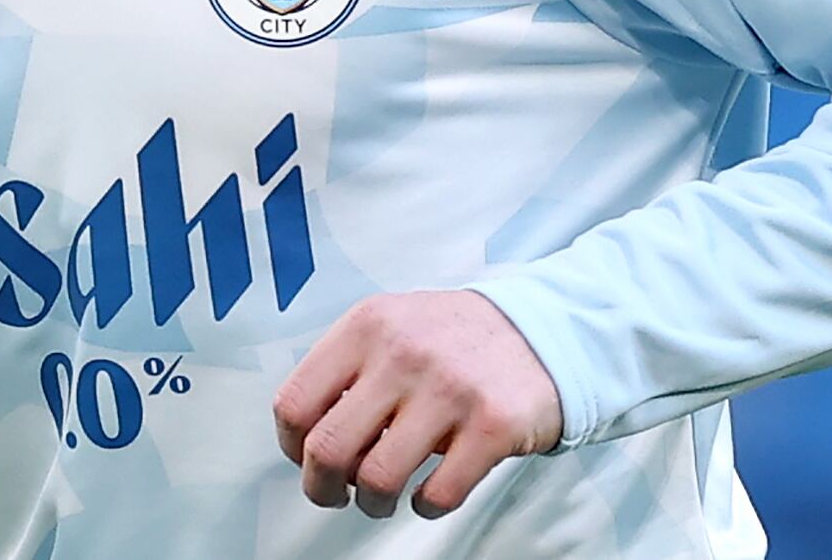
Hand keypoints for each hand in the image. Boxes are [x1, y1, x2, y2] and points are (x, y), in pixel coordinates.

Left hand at [269, 289, 562, 520]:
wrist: (540, 331)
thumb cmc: (451, 340)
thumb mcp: (390, 327)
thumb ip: (346, 370)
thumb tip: (307, 440)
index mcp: (367, 325)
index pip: (294, 403)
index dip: (292, 447)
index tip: (306, 459)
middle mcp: (404, 352)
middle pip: (328, 448)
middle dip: (322, 488)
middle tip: (337, 494)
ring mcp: (450, 388)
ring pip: (378, 478)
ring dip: (374, 504)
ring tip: (384, 497)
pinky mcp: (493, 424)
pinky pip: (438, 494)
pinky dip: (425, 506)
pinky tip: (429, 492)